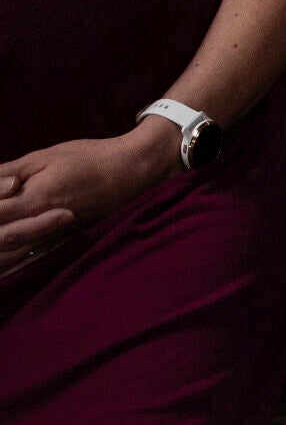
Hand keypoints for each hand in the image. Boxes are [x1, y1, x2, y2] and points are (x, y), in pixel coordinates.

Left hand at [0, 120, 181, 267]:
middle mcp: (45, 225)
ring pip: (15, 255)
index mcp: (35, 200)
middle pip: (1, 240)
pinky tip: (5, 267)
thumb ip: (7, 174)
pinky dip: (15, 264)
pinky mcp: (68, 240)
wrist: (134, 171)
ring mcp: (59, 237)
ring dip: (0, 255)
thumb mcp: (42, 157)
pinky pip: (35, 258)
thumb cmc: (89, 158)